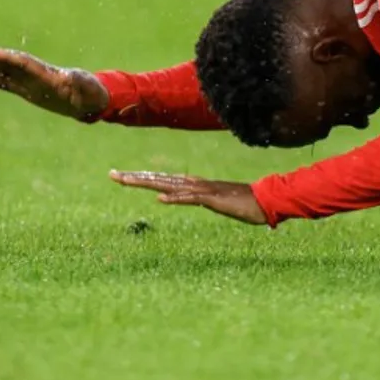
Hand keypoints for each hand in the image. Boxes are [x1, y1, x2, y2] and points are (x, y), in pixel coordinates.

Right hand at [0, 47, 109, 119]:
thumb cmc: (92, 92)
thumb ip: (78, 81)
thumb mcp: (86, 87)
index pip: (21, 62)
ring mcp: (32, 83)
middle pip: (10, 64)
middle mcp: (36, 75)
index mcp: (47, 73)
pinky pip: (8, 85)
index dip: (4, 57)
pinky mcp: (30, 92)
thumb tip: (69, 77)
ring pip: (6, 72)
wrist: (93, 100)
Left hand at [109, 171, 267, 224]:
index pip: (163, 179)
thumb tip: (194, 199)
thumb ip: (205, 199)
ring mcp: (204, 191)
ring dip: (147, 183)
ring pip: (170, 185)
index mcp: (196, 185)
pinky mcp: (214, 199)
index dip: (143, 177)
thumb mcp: (219, 203)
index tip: (122, 176)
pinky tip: (161, 199)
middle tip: (112, 175)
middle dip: (135, 177)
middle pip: (160, 179)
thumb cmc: (246, 204)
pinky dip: (176, 198)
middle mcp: (196, 184)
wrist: (268, 201)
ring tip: (126, 181)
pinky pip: (191, 199)